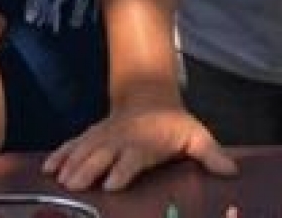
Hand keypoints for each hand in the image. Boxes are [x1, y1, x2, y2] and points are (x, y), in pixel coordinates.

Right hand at [43, 98, 235, 192]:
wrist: (149, 95)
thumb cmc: (174, 124)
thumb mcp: (196, 136)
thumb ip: (211, 155)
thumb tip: (232, 171)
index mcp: (146, 143)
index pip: (133, 157)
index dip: (123, 169)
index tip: (112, 184)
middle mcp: (122, 139)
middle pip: (104, 154)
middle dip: (89, 169)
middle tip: (75, 185)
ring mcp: (105, 136)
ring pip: (85, 149)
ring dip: (72, 163)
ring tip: (60, 180)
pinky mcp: (93, 135)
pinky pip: (74, 143)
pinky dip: (61, 154)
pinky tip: (49, 168)